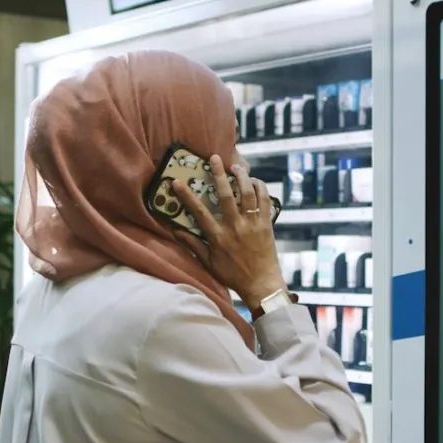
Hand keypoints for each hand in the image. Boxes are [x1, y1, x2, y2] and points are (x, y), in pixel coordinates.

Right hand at [172, 155, 286, 308]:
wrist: (261, 284)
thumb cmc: (233, 275)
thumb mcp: (209, 263)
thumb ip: (193, 245)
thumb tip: (175, 231)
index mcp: (218, 237)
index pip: (199, 212)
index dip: (187, 196)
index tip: (177, 182)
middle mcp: (235, 227)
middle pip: (226, 195)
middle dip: (219, 174)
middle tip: (215, 158)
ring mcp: (252, 224)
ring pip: (248, 193)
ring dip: (242, 177)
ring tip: (236, 167)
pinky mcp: (267, 224)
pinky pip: (264, 201)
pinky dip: (260, 188)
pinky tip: (254, 181)